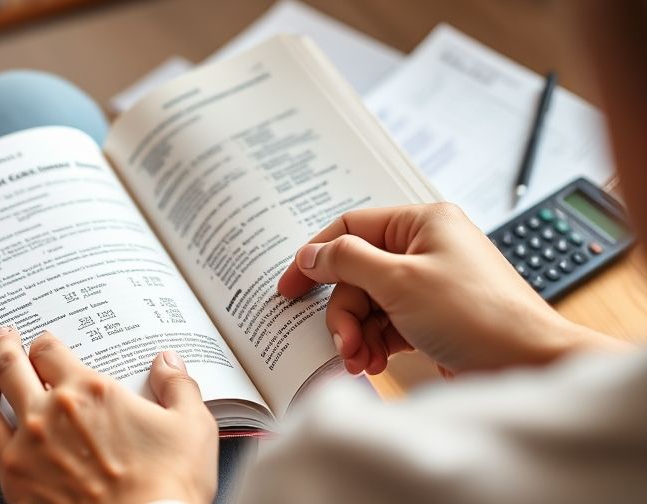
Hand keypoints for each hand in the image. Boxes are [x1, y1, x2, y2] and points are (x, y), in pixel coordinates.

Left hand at [0, 327, 218, 503]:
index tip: (46, 346)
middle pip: (11, 365)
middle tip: (3, 338)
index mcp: (90, 391)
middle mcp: (50, 412)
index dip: (45, 343)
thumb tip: (168, 363)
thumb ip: (178, 387)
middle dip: (5, 346)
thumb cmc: (169, 486)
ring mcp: (26, 447)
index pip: (50, 350)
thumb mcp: (192, 428)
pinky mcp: (13, 480)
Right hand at [278, 203, 620, 375]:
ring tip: (361, 360)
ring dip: (359, 333)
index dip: (315, 258)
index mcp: (422, 223)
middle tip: (344, 342)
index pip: (351, 228)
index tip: (290, 289)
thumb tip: (310, 253)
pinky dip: (376, 343)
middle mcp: (426, 248)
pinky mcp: (433, 316)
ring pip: (369, 302)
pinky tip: (375, 363)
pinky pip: (388, 323)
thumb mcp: (400, 282)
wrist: (531, 364)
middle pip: (357, 273)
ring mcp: (430, 283)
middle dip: (346, 312)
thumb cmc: (478, 316)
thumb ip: (347, 261)